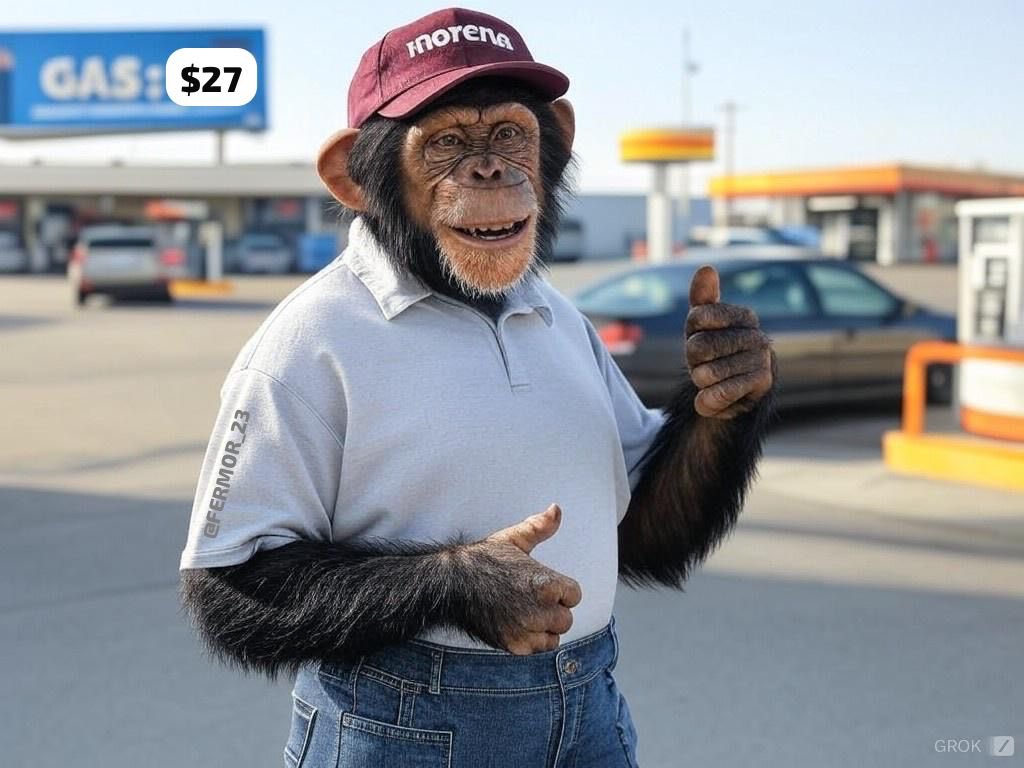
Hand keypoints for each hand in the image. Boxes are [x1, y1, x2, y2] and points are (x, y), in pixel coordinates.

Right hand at [462, 504, 581, 654]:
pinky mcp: (513, 645)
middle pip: (566, 618)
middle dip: (554, 610)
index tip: (543, 586)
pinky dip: (532, 641)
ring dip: (545, 627)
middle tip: (533, 600)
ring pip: (554, 636)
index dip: (561, 590)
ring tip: (528, 613)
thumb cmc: (484, 559)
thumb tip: (556, 508)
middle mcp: (539, 610)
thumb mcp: (513, 538)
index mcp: (545, 583)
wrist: (452, 583)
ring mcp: (525, 630)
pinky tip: (520, 626)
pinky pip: (538, 649)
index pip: (574, 595)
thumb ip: (540, 526)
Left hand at [685, 265, 773, 418]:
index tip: (699, 338)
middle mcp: (757, 336)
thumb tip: (707, 268)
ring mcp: (762, 360)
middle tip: (704, 364)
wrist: (734, 390)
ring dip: (700, 380)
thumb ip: (703, 297)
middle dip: (693, 361)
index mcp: (743, 315)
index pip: (697, 317)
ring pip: (707, 372)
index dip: (690, 333)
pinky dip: (708, 399)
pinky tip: (709, 397)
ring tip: (711, 380)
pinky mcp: (763, 384)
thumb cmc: (715, 350)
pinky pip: (720, 392)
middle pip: (698, 347)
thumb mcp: (702, 324)